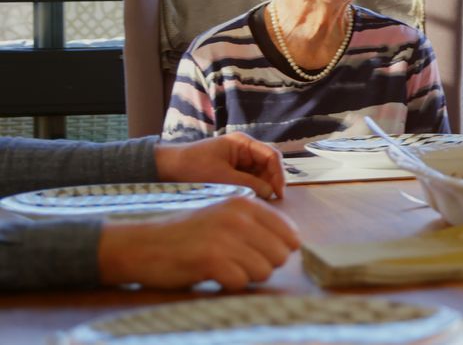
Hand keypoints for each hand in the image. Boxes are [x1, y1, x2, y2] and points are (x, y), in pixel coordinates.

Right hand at [98, 197, 299, 289]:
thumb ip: (256, 225)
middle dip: (264, 265)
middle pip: (281, 255)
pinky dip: (229, 283)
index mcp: (245, 204)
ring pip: (265, 270)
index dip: (280, 249)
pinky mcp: (211, 260)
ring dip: (247, 275)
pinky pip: (242, 282)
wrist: (142, 244)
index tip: (262, 253)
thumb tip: (293, 244)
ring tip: (224, 266)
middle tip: (239, 262)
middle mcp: (238, 217)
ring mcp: (225, 238)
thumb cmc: (187, 234)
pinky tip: (212, 274)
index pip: (290, 233)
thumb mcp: (224, 216)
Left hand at [155, 133, 285, 198]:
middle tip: (270, 200)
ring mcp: (239, 161)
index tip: (278, 193)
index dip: (278, 174)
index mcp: (243, 143)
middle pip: (268, 165)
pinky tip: (250, 199)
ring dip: (262, 187)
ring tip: (259, 201)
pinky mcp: (232, 171)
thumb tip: (270, 193)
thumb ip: (249, 183)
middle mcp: (244, 150)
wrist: (166, 169)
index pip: (271, 156)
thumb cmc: (192, 167)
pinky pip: (250, 180)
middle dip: (271, 182)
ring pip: (260, 175)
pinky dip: (252, 189)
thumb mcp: (222, 176)